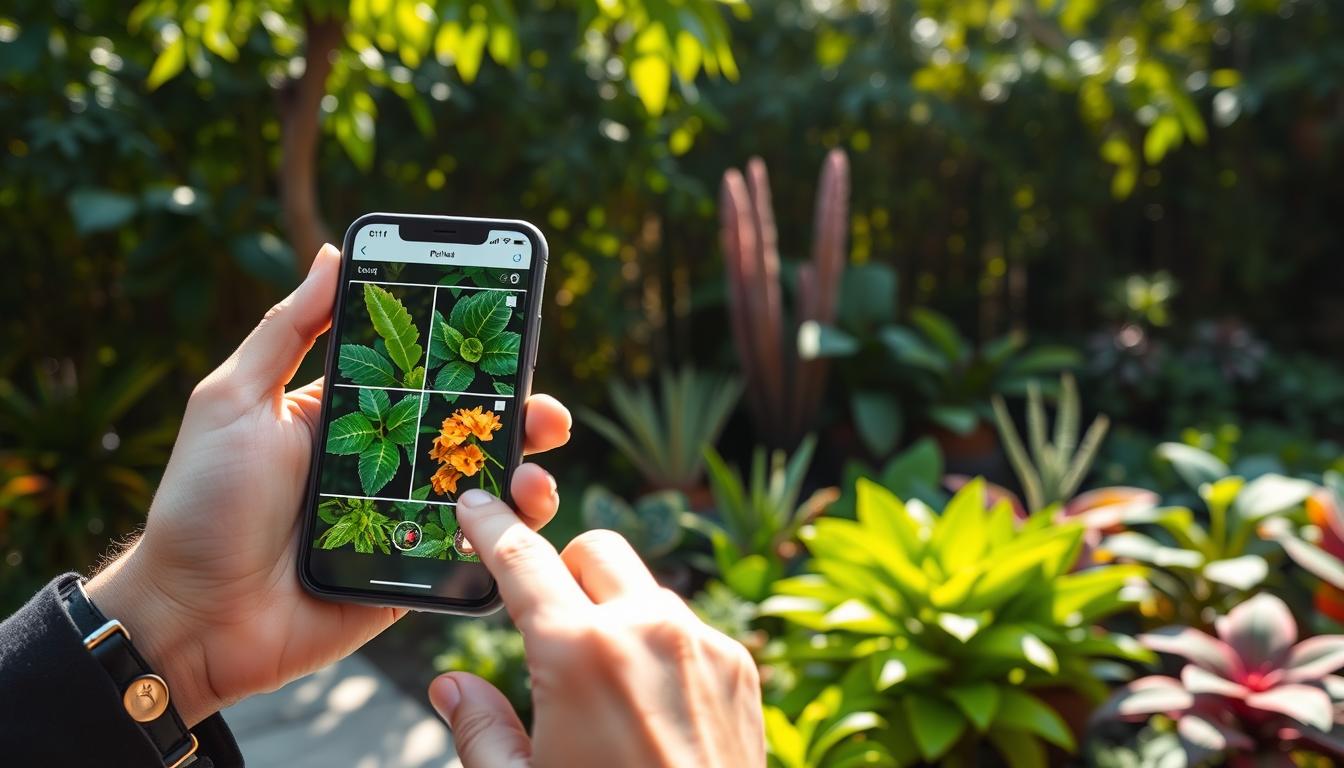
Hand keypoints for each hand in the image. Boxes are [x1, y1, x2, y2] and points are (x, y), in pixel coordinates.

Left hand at [85, 245, 571, 725]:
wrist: (193, 617)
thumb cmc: (203, 503)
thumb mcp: (235, 401)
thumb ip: (288, 330)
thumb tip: (335, 253)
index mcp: (351, 413)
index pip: (426, 374)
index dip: (473, 356)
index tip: (514, 336)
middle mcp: (387, 462)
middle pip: (469, 430)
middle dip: (520, 416)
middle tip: (546, 414)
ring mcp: (404, 518)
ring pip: (485, 491)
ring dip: (524, 477)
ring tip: (534, 475)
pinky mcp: (413, 574)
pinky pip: (472, 554)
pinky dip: (504, 539)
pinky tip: (515, 523)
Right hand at [427, 490, 764, 767]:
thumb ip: (479, 729)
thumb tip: (450, 685)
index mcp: (579, 653)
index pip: (522, 560)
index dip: (491, 526)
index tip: (476, 503)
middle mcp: (646, 629)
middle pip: (594, 549)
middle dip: (565, 575)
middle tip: (551, 631)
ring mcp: (701, 643)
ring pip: (644, 589)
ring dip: (616, 613)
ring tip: (607, 689)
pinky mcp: (738, 666)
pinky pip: (686, 626)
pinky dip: (659, 645)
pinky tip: (653, 707)